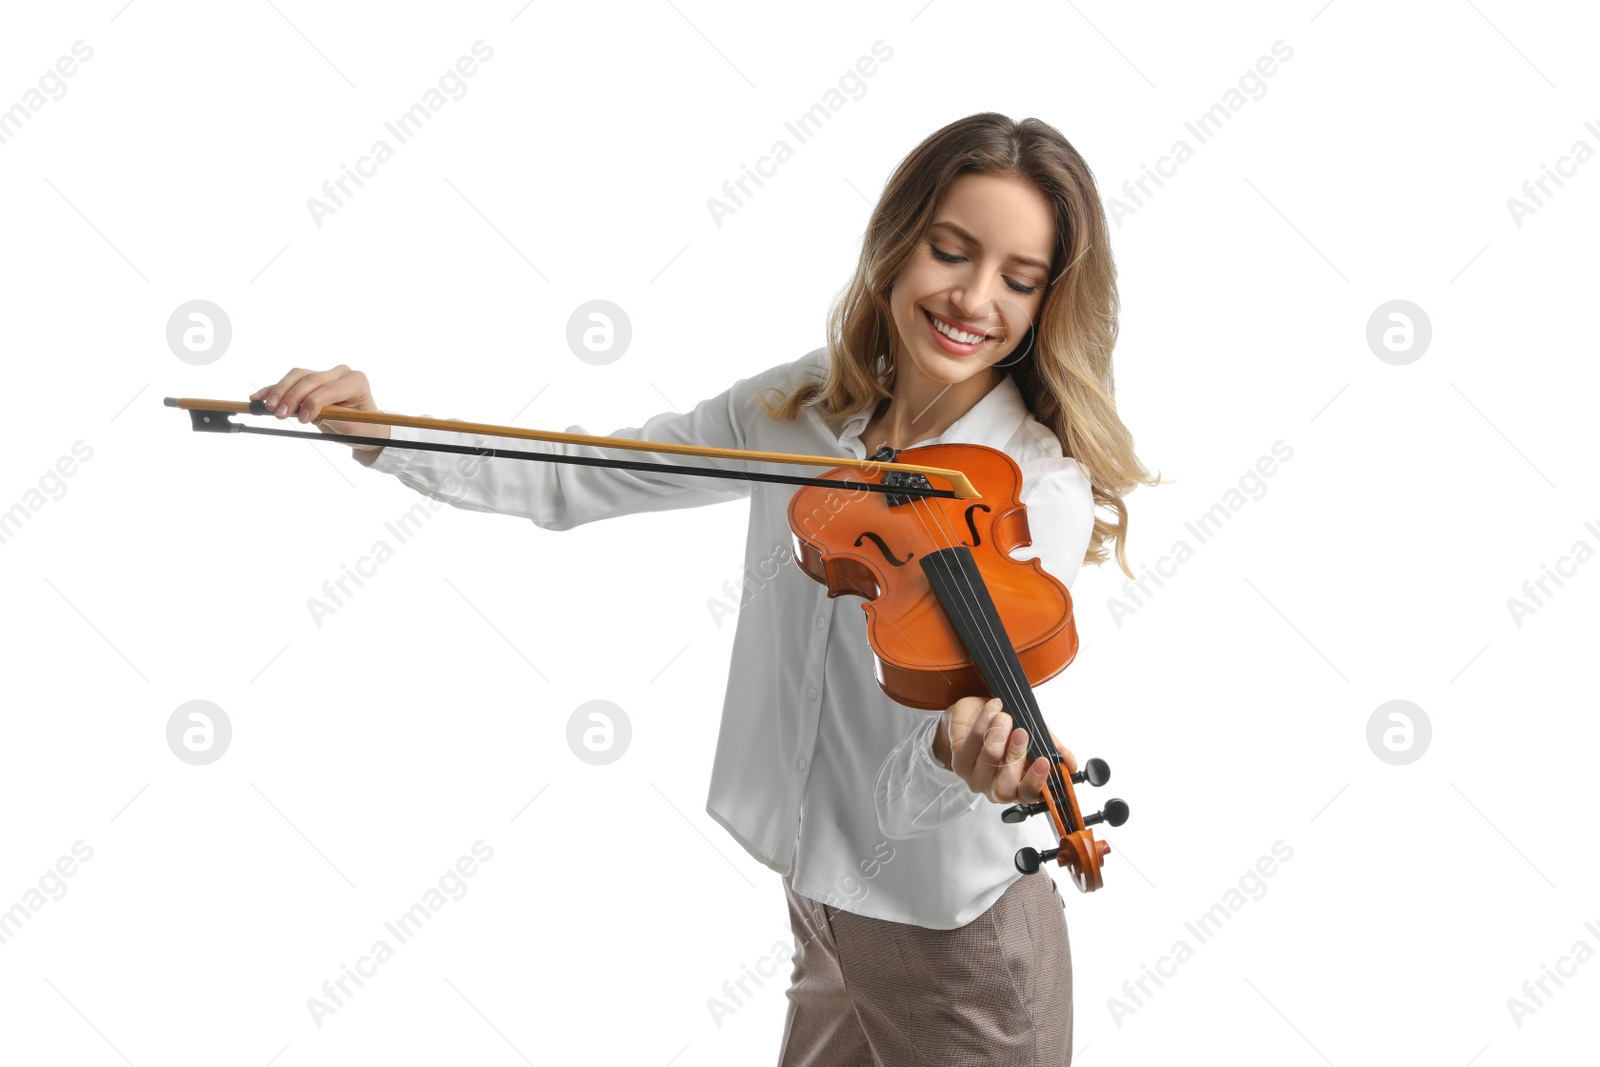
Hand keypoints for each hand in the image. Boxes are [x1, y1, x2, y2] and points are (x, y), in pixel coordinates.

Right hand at [250, 366, 389, 450]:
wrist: (366, 426)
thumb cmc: (363, 427)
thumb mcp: (352, 427)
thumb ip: (332, 417)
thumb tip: (305, 412)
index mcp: (355, 382)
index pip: (329, 389)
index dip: (313, 402)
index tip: (302, 419)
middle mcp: (341, 373)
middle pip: (310, 379)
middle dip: (292, 397)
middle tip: (278, 414)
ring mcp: (326, 374)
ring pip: (298, 376)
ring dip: (280, 390)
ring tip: (268, 407)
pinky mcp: (313, 380)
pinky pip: (291, 381)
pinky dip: (275, 389)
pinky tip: (259, 397)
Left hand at [932, 696, 1076, 805]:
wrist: (980, 715)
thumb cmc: (1009, 731)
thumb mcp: (1037, 738)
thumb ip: (1054, 751)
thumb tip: (1071, 764)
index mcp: (1019, 787)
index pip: (1028, 795)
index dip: (1036, 781)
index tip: (1044, 761)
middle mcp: (996, 788)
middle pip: (1005, 785)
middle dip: (1015, 756)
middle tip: (1022, 732)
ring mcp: (975, 777)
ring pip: (989, 759)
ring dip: (1000, 732)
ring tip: (1005, 716)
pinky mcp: (959, 761)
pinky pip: (973, 741)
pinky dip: (985, 720)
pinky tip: (993, 708)